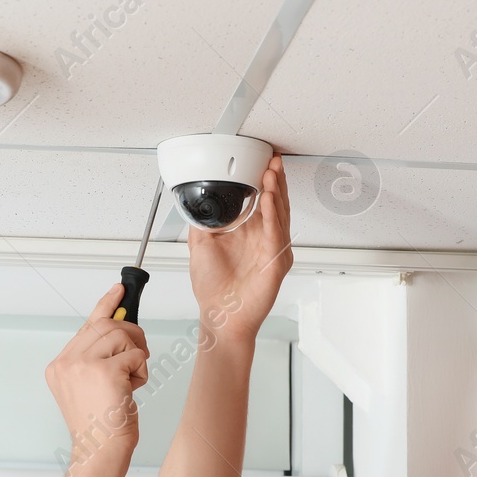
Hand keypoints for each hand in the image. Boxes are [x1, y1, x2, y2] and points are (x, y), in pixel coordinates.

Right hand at [45, 284, 150, 460]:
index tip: (119, 289)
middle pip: (106, 325)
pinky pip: (135, 354)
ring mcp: (82, 365)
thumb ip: (98, 356)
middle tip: (141, 351)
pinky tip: (132, 389)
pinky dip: (141, 370)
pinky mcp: (104, 371)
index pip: (86, 325)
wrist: (100, 448)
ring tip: (132, 378)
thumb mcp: (91, 385)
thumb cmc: (101, 423)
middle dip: (131, 333)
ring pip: (122, 336)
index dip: (106, 305)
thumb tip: (120, 324)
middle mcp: (66, 362)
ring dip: (137, 355)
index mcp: (59, 365)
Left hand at [187, 153, 293, 342]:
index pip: (261, 200)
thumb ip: (201, 223)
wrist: (220, 316)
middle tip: (272, 159)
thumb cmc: (214, 290)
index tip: (262, 162)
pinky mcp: (275, 262)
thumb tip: (197, 201)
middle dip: (275, 179)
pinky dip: (273, 214)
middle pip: (275, 202)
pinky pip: (276, 233)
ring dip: (276, 191)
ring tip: (272, 172)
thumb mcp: (200, 246)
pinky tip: (269, 198)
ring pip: (279, 213)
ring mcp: (272, 250)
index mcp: (249, 233)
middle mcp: (263, 239)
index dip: (263, 181)